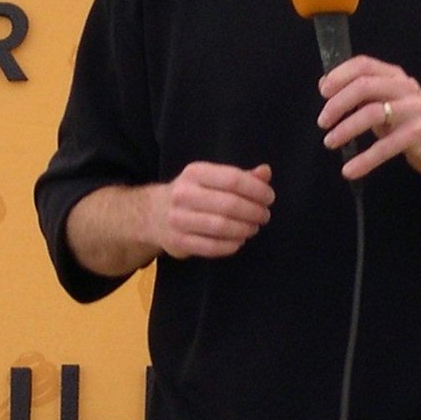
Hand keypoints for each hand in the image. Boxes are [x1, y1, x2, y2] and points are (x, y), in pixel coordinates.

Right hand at [149, 161, 273, 257]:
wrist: (151, 214)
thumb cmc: (191, 194)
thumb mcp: (211, 178)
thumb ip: (240, 177)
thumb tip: (265, 173)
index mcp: (195, 173)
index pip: (233, 179)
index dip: (257, 190)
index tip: (269, 198)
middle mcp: (183, 194)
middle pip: (229, 204)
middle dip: (254, 212)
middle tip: (264, 216)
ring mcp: (178, 219)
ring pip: (221, 227)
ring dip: (244, 229)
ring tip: (253, 228)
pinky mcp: (177, 242)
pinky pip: (211, 247)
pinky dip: (231, 245)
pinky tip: (238, 241)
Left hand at [316, 56, 420, 182]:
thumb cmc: (412, 123)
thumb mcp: (387, 103)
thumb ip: (362, 94)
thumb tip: (325, 84)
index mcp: (394, 76)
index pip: (364, 64)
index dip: (339, 74)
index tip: (322, 91)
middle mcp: (405, 87)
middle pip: (364, 86)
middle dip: (338, 104)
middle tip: (322, 122)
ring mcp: (414, 109)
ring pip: (372, 112)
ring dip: (346, 129)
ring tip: (330, 142)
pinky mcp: (419, 133)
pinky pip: (385, 146)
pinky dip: (364, 160)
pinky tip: (349, 171)